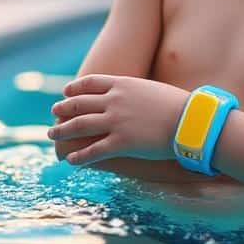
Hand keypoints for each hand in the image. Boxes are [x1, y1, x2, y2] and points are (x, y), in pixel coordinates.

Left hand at [47, 74, 190, 164]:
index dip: (74, 89)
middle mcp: (114, 100)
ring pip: (79, 126)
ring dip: (62, 131)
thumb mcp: (151, 90)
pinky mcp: (121, 143)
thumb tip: (129, 97)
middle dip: (62, 110)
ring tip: (52, 135)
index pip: (89, 83)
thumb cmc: (178, 106)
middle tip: (53, 114)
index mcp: (122, 84)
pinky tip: (71, 161)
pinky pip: (93, 151)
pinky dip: (80, 157)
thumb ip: (133, 92)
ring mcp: (116, 121)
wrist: (191, 122)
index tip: (65, 93)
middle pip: (78, 104)